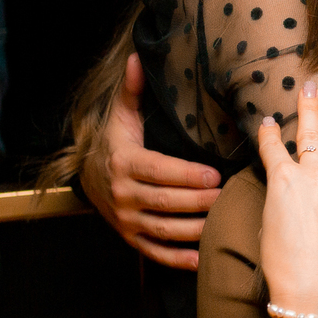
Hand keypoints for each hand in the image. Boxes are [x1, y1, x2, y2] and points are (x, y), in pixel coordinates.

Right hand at [80, 53, 221, 268]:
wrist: (87, 177)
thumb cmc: (115, 142)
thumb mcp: (121, 115)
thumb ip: (133, 91)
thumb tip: (138, 57)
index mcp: (123, 163)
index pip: (157, 171)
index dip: (186, 174)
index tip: (214, 173)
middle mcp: (122, 195)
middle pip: (164, 202)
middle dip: (199, 201)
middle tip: (229, 196)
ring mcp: (126, 221)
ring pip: (163, 229)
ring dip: (195, 229)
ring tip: (223, 222)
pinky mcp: (132, 239)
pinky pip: (155, 253)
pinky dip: (178, 259)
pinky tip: (203, 259)